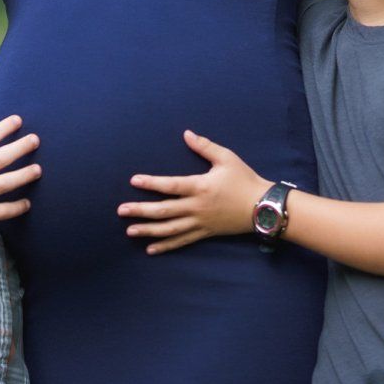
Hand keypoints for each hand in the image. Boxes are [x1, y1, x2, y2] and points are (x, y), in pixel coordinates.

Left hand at [119, 130, 265, 254]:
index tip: (134, 181)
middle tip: (120, 211)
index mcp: (200, 187)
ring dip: (148, 230)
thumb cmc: (244, 180)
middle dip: (140, 210)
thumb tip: (186, 133)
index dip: (151, 183)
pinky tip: (150, 249)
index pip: (170, 185)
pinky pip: (182, 241)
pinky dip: (166, 246)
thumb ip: (205, 146)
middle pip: (164, 210)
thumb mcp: (226, 158)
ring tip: (129, 231)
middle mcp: (197, 207)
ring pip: (169, 229)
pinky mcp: (204, 233)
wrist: (262, 206)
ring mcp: (200, 222)